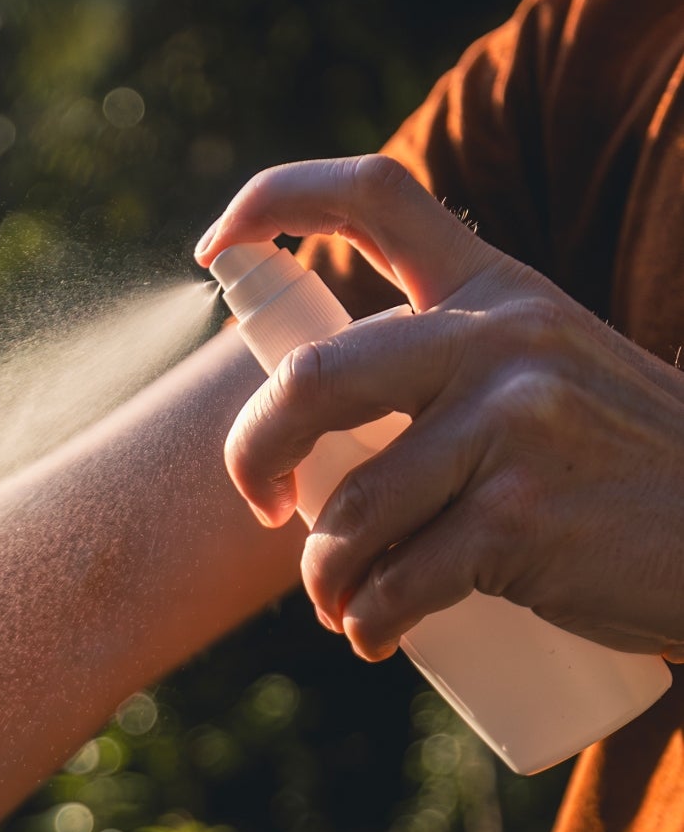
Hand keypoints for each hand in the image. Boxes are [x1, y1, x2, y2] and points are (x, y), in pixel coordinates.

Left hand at [195, 154, 683, 662]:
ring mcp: (514, 425)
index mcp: (498, 293)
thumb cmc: (618, 473)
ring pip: (347, 513)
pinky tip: (378, 635)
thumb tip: (305, 442)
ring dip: (325, 580)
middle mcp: (501, 341)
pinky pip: (391, 584)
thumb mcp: (546, 380)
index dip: (274, 200)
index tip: (212, 244)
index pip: (376, 196)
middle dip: (251, 455)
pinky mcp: (517, 517)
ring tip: (347, 604)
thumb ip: (448, 374)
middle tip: (263, 505)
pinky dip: (367, 626)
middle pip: (310, 381)